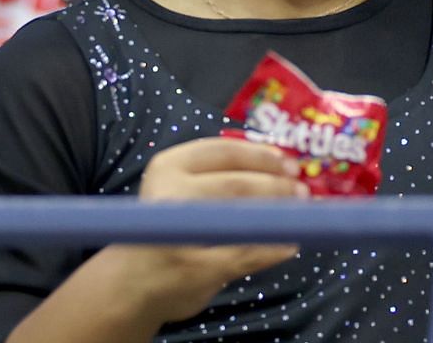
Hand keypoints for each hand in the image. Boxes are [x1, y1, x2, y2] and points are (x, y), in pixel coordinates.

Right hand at [112, 138, 308, 323]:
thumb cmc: (166, 228)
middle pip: (238, 184)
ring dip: (281, 214)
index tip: (288, 162)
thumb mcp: (179, 187)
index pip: (225, 151)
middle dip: (277, 187)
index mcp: (168, 165)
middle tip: (302, 191)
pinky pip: (249, 253)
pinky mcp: (198, 267)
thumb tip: (281, 164)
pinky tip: (289, 245)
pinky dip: (274, 248)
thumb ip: (218, 173)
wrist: (130, 282)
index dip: (262, 155)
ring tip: (300, 214)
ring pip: (246, 216)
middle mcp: (171, 193)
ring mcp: (184, 232)